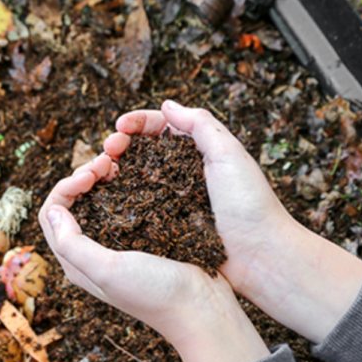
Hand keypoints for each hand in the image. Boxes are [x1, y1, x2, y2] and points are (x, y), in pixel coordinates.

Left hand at [38, 154, 269, 361]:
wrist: (203, 309)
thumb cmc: (155, 294)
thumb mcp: (108, 270)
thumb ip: (73, 244)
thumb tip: (52, 211)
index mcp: (77, 262)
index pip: (52, 214)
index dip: (65, 186)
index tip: (90, 175)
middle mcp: (93, 252)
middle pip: (73, 203)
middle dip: (83, 176)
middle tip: (106, 161)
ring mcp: (118, 243)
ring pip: (98, 200)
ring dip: (102, 178)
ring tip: (118, 163)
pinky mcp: (143, 236)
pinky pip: (125, 203)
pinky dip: (125, 185)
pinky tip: (137, 174)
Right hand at [106, 100, 361, 342]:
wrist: (260, 257)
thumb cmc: (250, 204)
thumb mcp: (229, 154)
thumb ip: (200, 125)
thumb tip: (167, 104)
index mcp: (199, 151)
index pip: (161, 127)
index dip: (137, 123)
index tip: (119, 126)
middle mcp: (182, 173)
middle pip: (142, 150)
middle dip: (120, 143)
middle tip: (107, 149)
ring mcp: (172, 200)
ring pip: (135, 177)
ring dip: (115, 169)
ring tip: (101, 171)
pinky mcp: (166, 225)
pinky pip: (138, 207)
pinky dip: (120, 198)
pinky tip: (108, 196)